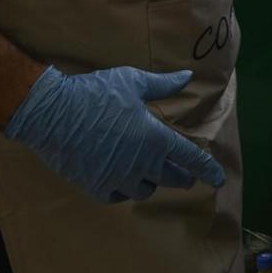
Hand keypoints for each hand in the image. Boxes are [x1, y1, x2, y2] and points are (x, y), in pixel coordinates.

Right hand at [5, 65, 225, 203]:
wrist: (52, 113)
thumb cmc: (95, 94)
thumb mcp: (133, 82)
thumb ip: (163, 85)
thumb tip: (187, 77)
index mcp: (155, 138)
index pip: (190, 158)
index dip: (207, 169)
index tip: (219, 179)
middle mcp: (141, 162)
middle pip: (171, 178)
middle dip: (181, 178)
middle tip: (185, 177)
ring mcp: (117, 177)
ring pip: (144, 190)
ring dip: (150, 182)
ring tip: (150, 174)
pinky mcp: (95, 185)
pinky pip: (117, 196)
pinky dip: (123, 190)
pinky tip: (123, 181)